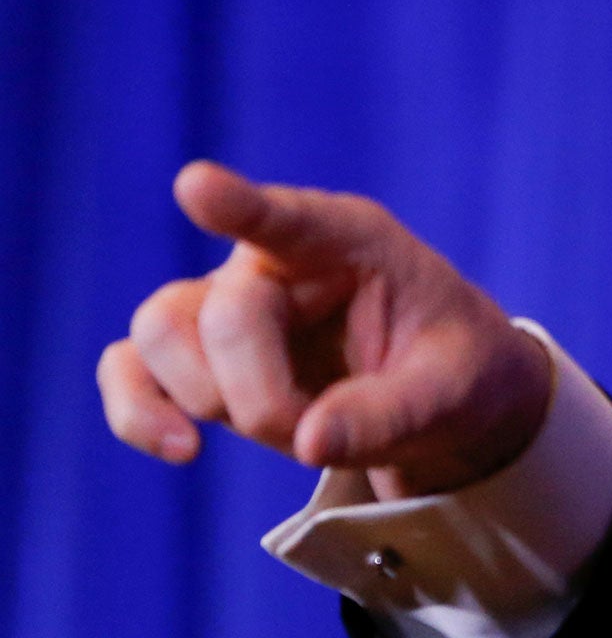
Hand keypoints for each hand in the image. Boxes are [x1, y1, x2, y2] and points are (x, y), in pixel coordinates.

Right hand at [99, 161, 553, 499]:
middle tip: (319, 436)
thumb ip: (391, 413)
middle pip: (220, 315)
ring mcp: (227, 304)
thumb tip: (310, 443)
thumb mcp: (454, 392)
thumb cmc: (454, 371)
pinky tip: (181, 450)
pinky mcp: (199, 354)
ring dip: (209, 401)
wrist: (443, 395)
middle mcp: (275, 261)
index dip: (240, 206)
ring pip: (160, 334)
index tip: (198, 187)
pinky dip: (138, 411)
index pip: (289, 218)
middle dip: (260, 396)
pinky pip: (130, 368)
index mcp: (350, 242)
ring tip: (287, 434)